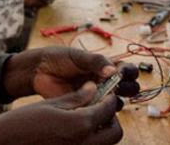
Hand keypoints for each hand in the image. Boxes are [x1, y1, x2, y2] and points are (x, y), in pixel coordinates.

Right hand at [0, 84, 123, 144]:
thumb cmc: (22, 124)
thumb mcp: (50, 105)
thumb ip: (76, 98)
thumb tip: (93, 88)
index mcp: (80, 125)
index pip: (108, 110)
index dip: (109, 99)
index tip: (105, 93)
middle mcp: (85, 144)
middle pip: (114, 132)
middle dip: (110, 119)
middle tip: (98, 108)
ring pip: (105, 144)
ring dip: (102, 131)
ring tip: (86, 120)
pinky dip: (91, 141)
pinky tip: (75, 132)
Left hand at [3, 47, 140, 99]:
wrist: (39, 71)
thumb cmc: (59, 59)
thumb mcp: (79, 56)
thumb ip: (96, 62)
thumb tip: (114, 71)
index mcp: (105, 66)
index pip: (127, 70)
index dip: (129, 72)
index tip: (122, 72)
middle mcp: (104, 82)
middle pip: (128, 87)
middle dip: (127, 87)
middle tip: (117, 86)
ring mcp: (97, 95)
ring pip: (117, 102)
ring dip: (116, 100)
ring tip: (106, 96)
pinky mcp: (87, 107)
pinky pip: (101, 112)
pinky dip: (104, 111)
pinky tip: (98, 106)